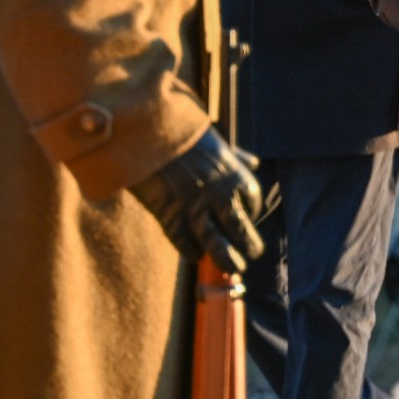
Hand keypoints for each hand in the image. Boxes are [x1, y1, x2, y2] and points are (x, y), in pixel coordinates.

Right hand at [131, 128, 264, 272]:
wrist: (145, 129)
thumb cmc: (179, 130)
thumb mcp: (213, 140)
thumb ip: (234, 156)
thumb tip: (254, 162)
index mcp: (232, 172)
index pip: (253, 200)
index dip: (252, 210)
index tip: (249, 216)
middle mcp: (218, 194)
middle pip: (240, 228)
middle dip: (248, 244)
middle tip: (253, 254)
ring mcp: (193, 208)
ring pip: (216, 244)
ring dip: (227, 259)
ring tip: (235, 269)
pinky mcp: (169, 215)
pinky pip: (184, 242)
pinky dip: (191, 250)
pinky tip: (195, 254)